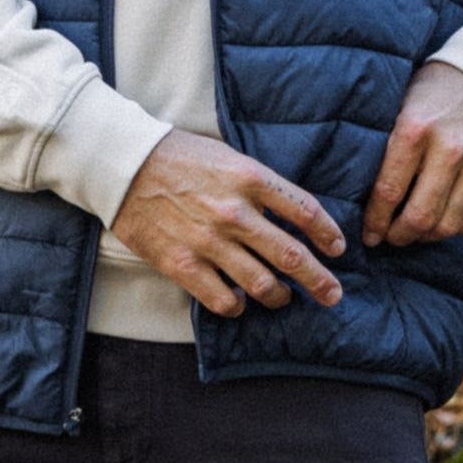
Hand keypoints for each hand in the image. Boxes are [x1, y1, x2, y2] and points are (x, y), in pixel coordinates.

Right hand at [108, 130, 347, 317]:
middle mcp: (235, 212)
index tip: (337, 248)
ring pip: (263, 285)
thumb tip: (290, 214)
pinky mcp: (183, 265)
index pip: (305, 211)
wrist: (124, 165)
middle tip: (333, 294)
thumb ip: (259, 184)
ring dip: (281, 297)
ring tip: (283, 297)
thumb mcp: (228, 156)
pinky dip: (238, 305)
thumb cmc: (178, 156)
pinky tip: (239, 300)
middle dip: (320, 281)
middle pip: (293, 257)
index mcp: (250, 178)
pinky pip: (224, 300)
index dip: (328, 234)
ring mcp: (209, 242)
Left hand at [362, 60, 462, 247]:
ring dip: (425, 237)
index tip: (367, 233)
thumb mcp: (400, 104)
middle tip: (387, 238)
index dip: (375, 220)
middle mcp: (449, 149)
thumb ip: (384, 144)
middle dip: (398, 236)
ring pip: (447, 225)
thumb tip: (355, 189)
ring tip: (411, 233)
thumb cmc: (432, 91)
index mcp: (415, 129)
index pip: (389, 190)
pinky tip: (437, 223)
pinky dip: (451, 229)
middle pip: (420, 215)